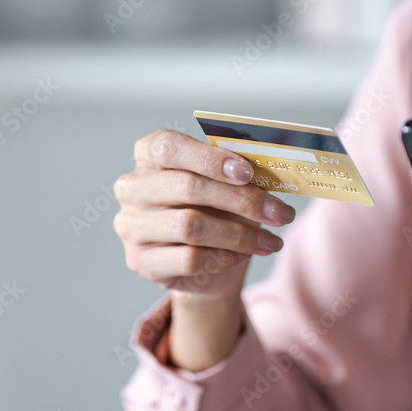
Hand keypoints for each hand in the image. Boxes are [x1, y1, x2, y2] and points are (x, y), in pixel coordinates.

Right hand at [113, 129, 295, 299]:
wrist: (203, 263)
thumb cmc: (215, 210)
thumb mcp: (227, 183)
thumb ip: (239, 170)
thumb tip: (270, 166)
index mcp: (148, 155)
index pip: (169, 147)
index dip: (209, 158)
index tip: (247, 172)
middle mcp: (132, 188)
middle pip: (187, 187)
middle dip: (242, 200)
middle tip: (280, 213)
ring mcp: (131, 226)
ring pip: (191, 226)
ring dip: (240, 234)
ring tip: (271, 240)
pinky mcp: (141, 262)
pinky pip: (189, 259)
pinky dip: (224, 258)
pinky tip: (243, 255)